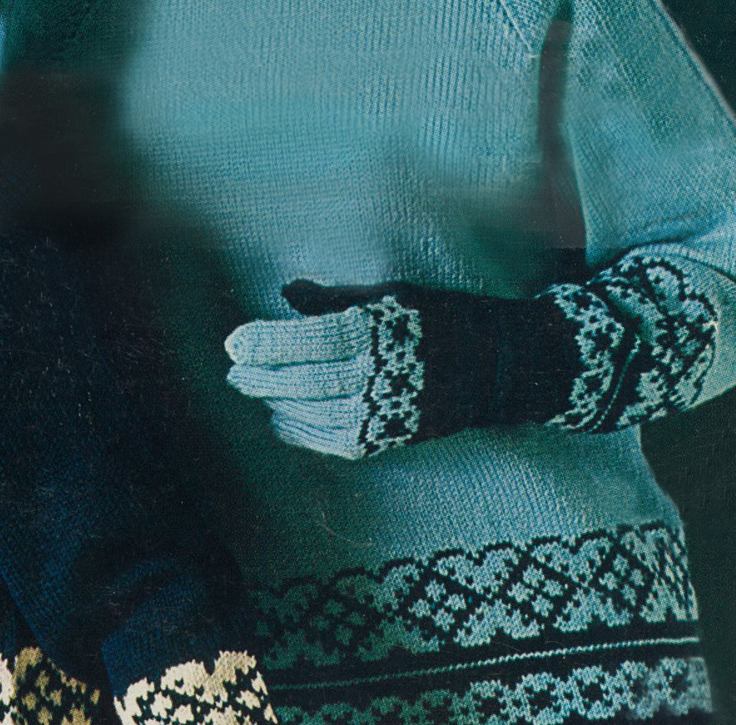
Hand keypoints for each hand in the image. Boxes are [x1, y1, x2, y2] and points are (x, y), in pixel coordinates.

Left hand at [224, 281, 426, 458]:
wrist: (502, 367)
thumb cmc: (441, 319)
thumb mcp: (390, 295)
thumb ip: (334, 299)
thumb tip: (286, 292)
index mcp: (381, 331)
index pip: (310, 338)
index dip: (266, 342)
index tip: (233, 342)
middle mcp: (382, 373)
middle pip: (306, 380)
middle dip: (261, 376)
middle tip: (233, 369)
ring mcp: (389, 411)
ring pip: (315, 413)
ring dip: (276, 402)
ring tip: (252, 387)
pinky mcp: (393, 438)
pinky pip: (335, 442)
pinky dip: (302, 432)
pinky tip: (280, 418)